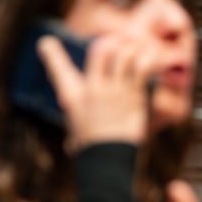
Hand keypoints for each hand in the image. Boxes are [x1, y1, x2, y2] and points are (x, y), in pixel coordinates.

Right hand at [37, 33, 159, 149]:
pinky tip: (153, 57)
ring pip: (126, 55)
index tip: (47, 43)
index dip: (51, 52)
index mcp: (72, 95)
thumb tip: (74, 128)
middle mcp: (93, 88)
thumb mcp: (75, 126)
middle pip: (102, 48)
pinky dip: (150, 59)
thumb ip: (78, 115)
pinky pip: (144, 69)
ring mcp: (115, 91)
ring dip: (134, 48)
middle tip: (120, 43)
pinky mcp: (135, 98)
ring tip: (139, 49)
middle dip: (113, 41)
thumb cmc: (90, 148)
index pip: (58, 67)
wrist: (107, 160)